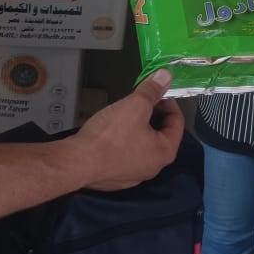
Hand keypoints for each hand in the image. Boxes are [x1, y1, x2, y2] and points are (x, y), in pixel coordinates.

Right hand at [71, 69, 183, 190]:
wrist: (76, 163)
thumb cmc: (110, 136)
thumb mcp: (135, 105)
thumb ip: (152, 90)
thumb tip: (166, 75)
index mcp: (164, 152)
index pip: (177, 123)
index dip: (169, 103)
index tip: (157, 93)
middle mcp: (153, 168)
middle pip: (160, 135)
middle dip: (152, 115)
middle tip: (140, 101)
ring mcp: (133, 175)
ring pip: (141, 145)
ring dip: (137, 128)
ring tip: (125, 115)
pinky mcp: (115, 178)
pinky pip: (125, 155)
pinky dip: (123, 142)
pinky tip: (111, 133)